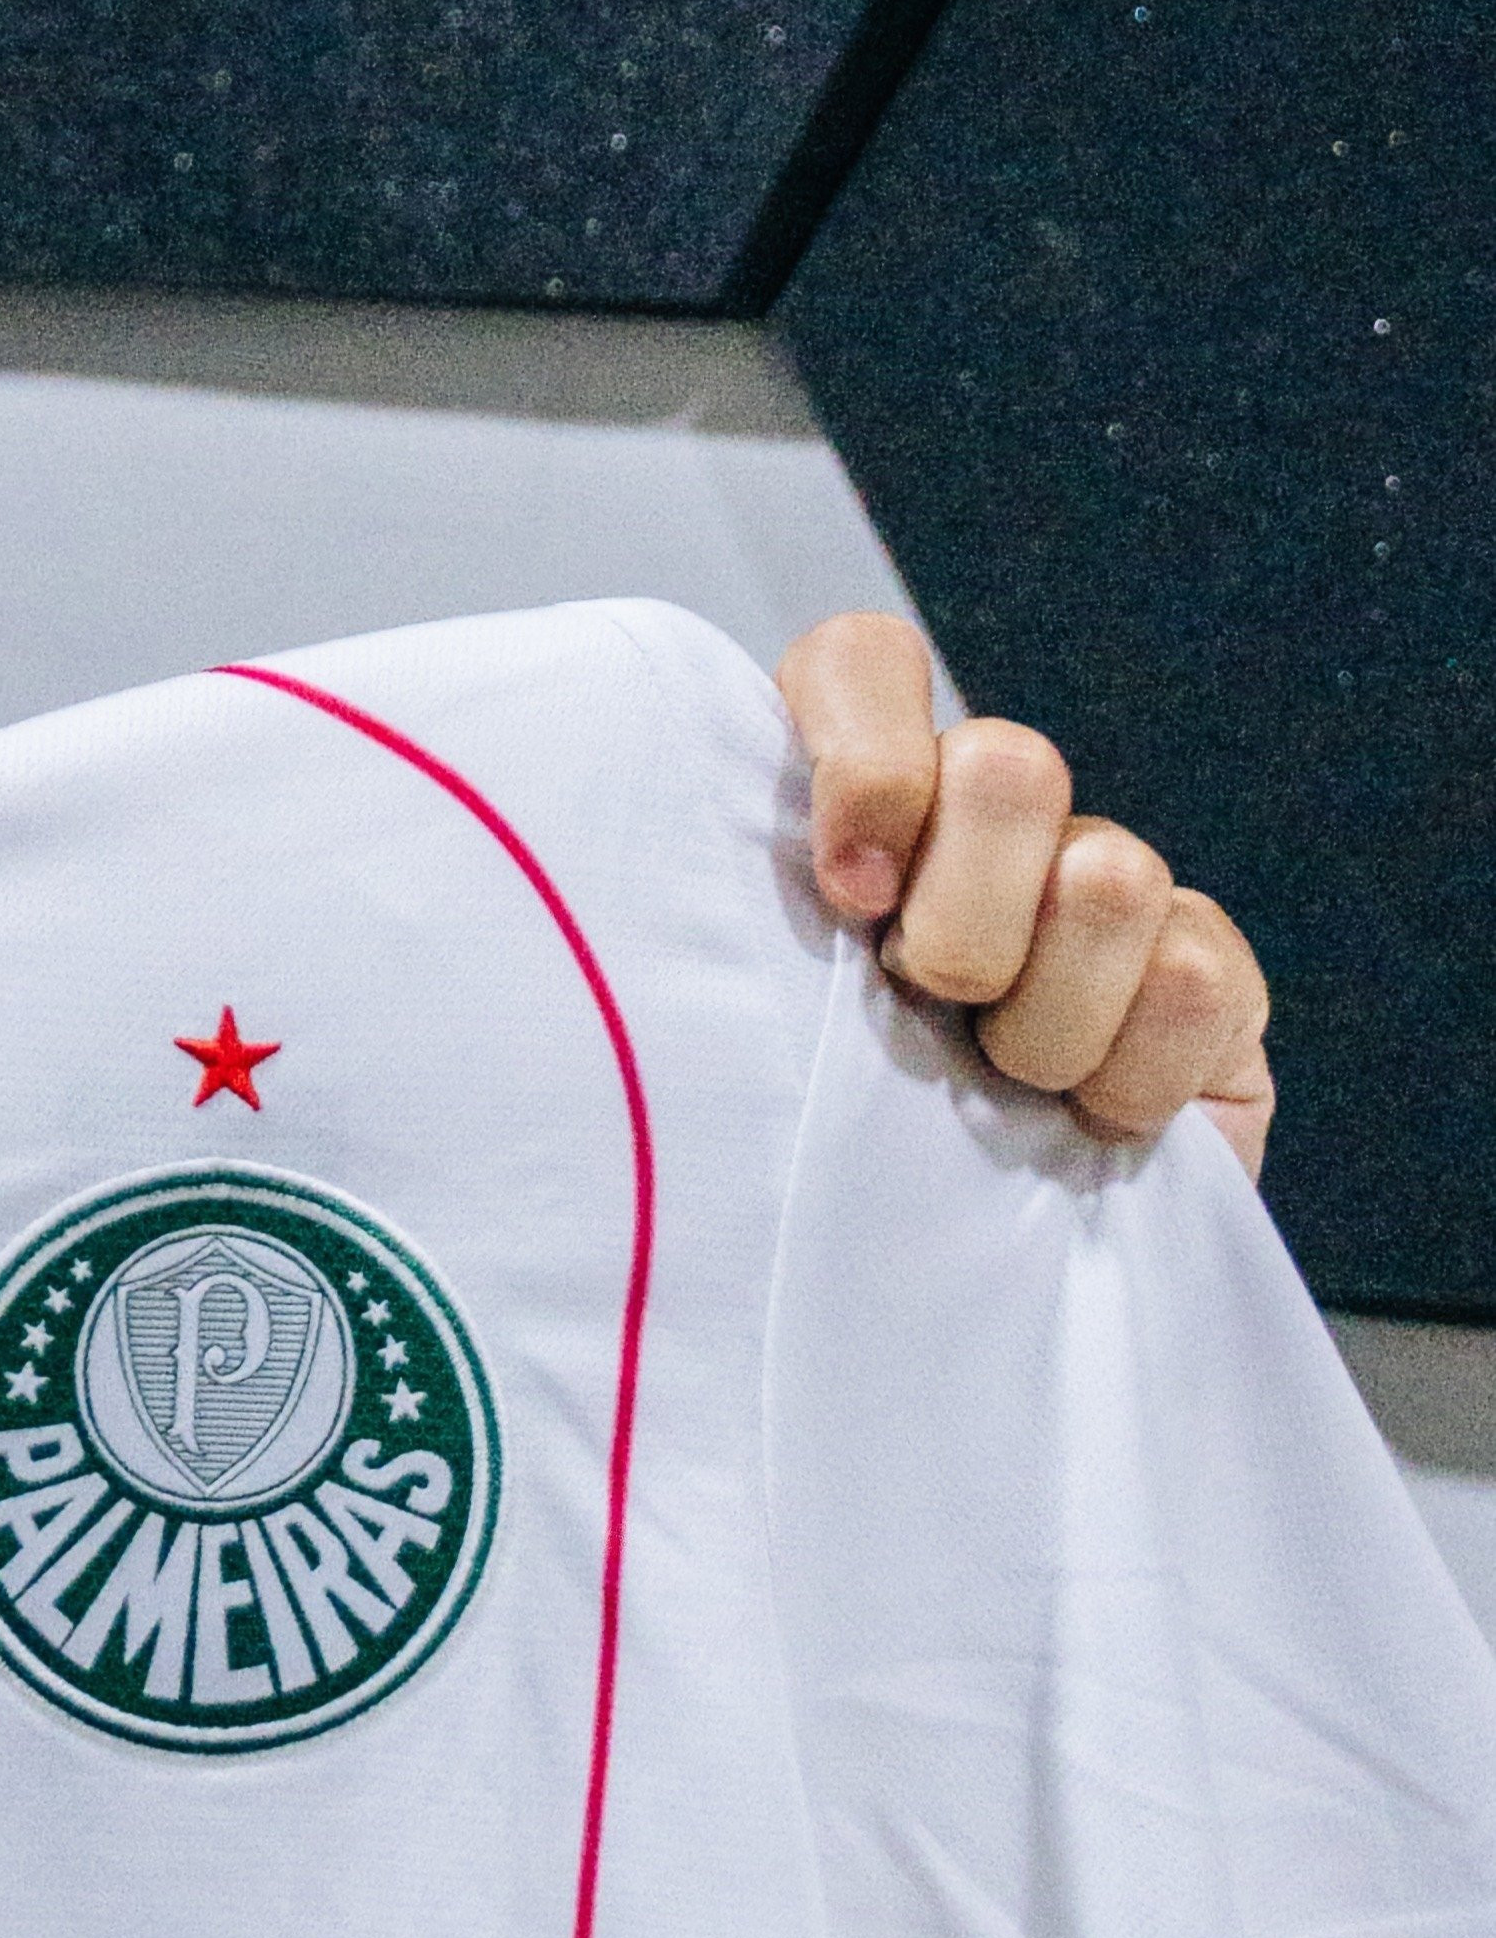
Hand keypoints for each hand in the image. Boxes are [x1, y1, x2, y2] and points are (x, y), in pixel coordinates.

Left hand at [776, 614, 1272, 1177]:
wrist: (917, 1273)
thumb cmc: (810, 1134)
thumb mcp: (742, 1025)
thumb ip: (730, 925)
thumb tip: (754, 891)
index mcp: (862, 804)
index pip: (867, 664)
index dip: (865, 759)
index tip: (844, 894)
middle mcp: (991, 821)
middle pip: (1011, 761)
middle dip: (959, 917)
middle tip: (928, 1004)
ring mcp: (1109, 889)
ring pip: (1108, 876)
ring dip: (1036, 1018)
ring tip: (998, 1081)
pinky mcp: (1206, 979)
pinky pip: (1192, 981)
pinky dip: (1125, 1073)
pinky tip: (1087, 1114)